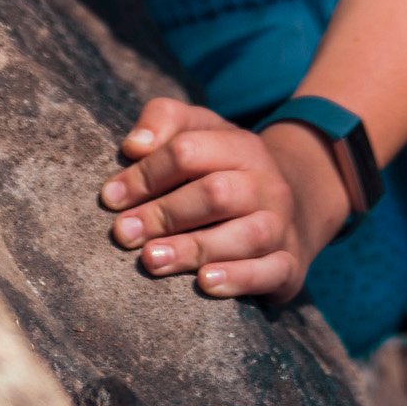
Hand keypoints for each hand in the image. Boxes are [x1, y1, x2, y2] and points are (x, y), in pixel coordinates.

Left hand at [100, 97, 329, 300]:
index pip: (189, 151)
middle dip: (164, 213)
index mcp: (241, 148)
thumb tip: (133, 145)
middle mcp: (266, 185)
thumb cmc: (227, 170)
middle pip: (216, 193)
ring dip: (194, 248)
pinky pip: (271, 271)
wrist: (297, 207)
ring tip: (151, 260)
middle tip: (123, 233)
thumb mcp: (202, 132)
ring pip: (245, 235)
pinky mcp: (289, 265)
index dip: (147, 174)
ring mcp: (281, 226)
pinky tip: (205, 284)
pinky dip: (239, 278)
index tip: (110, 198)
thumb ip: (164, 121)